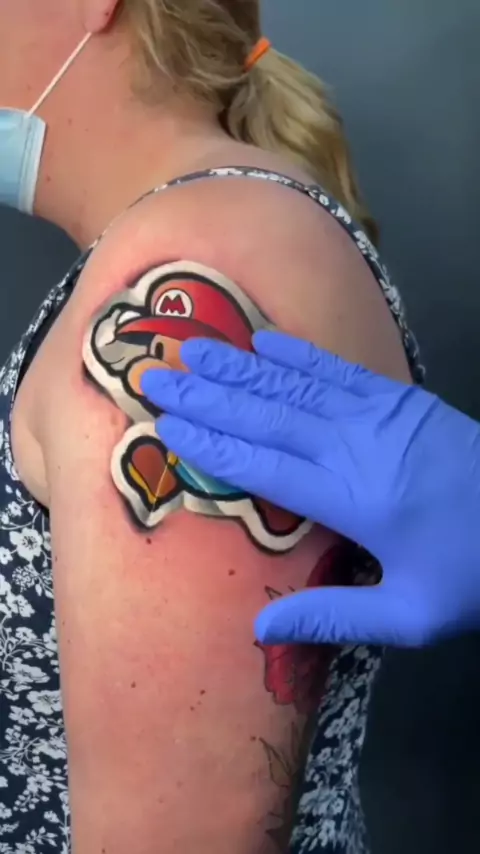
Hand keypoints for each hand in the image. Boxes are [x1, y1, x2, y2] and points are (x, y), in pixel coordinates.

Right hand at [141, 331, 479, 646]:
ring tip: (194, 350)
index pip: (265, 468)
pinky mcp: (401, 401)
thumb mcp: (411, 616)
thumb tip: (259, 631)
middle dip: (208, 396)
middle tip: (157, 375)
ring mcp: (381, 417)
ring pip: (296, 388)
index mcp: (354, 501)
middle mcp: (358, 449)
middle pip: (268, 417)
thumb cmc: (475, 573)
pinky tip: (265, 340)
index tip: (167, 426)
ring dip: (240, 368)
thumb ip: (334, 615)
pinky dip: (299, 355)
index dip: (212, 444)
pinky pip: (340, 372)